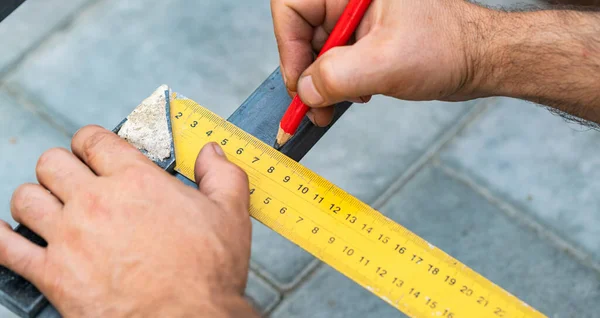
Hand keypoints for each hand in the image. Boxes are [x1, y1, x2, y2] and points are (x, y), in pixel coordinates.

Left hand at [0, 126, 258, 316]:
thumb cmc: (208, 271)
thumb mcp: (230, 213)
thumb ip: (222, 173)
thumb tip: (211, 151)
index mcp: (136, 180)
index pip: (94, 140)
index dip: (92, 141)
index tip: (95, 151)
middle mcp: (96, 201)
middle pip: (53, 162)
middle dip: (64, 167)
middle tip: (77, 181)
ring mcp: (70, 237)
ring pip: (26, 197)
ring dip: (37, 198)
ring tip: (52, 209)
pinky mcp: (53, 274)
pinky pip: (6, 246)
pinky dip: (2, 237)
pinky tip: (9, 235)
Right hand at [271, 0, 488, 125]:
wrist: (480, 61)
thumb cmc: (449, 47)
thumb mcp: (387, 63)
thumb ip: (338, 76)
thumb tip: (305, 91)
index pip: (293, 6)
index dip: (289, 45)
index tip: (299, 82)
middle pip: (302, 32)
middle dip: (306, 74)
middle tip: (313, 107)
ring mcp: (357, 19)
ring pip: (316, 51)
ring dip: (321, 85)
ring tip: (336, 105)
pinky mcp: (364, 39)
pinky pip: (334, 62)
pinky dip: (337, 85)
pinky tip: (357, 95)